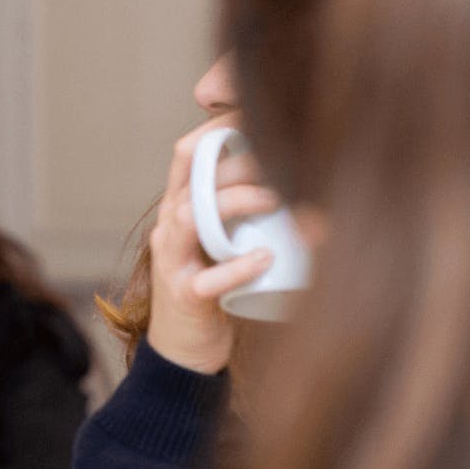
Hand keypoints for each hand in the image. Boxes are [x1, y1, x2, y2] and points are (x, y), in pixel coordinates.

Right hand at [146, 114, 278, 373]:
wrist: (183, 352)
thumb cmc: (213, 290)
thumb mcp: (223, 242)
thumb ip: (242, 212)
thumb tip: (301, 176)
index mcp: (177, 211)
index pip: (185, 156)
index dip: (216, 130)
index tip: (258, 115)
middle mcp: (168, 230)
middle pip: (193, 181)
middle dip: (239, 164)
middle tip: (289, 159)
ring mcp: (172, 263)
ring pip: (190, 218)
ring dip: (235, 203)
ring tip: (277, 198)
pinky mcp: (184, 297)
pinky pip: (207, 279)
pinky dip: (237, 267)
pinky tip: (265, 259)